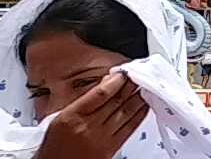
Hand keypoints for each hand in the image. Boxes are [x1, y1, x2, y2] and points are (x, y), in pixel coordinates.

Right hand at [34, 73, 148, 158]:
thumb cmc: (54, 146)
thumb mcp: (59, 119)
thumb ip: (82, 101)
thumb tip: (105, 84)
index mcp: (72, 117)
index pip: (101, 93)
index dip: (116, 81)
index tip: (124, 73)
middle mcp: (88, 127)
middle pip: (116, 101)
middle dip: (130, 86)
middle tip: (138, 75)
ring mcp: (101, 139)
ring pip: (126, 113)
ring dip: (138, 97)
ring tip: (145, 86)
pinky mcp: (111, 149)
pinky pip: (130, 128)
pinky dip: (139, 114)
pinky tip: (144, 105)